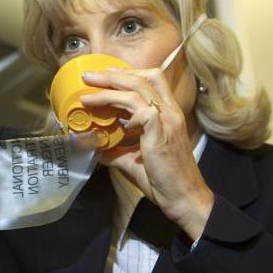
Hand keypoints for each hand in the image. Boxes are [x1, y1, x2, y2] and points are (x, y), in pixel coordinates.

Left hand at [81, 68, 213, 239]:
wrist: (184, 198)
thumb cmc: (163, 180)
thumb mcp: (134, 161)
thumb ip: (117, 151)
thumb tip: (95, 147)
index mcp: (167, 114)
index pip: (151, 80)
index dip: (128, 73)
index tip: (106, 74)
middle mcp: (170, 112)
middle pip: (143, 78)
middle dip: (112, 74)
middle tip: (89, 76)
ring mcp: (168, 121)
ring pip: (138, 90)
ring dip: (109, 88)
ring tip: (88, 94)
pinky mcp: (162, 133)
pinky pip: (142, 112)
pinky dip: (124, 111)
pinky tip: (115, 122)